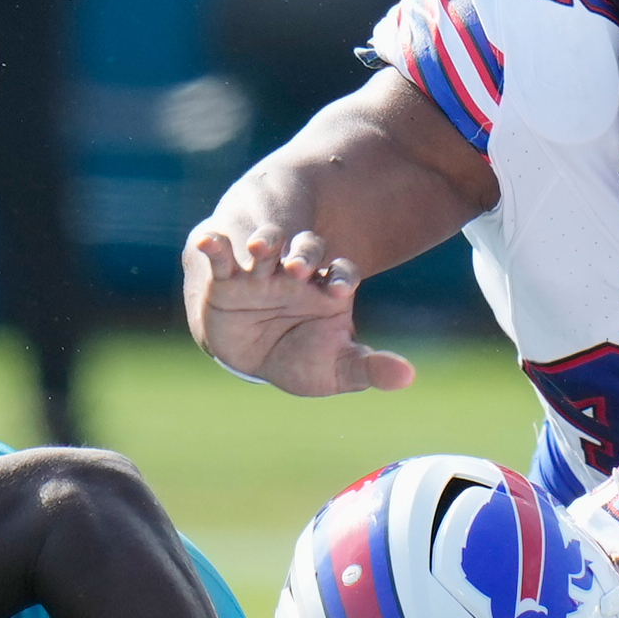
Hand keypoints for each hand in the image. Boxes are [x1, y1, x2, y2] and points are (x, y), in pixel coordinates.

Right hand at [181, 224, 414, 395]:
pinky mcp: (227, 280)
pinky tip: (210, 241)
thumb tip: (408, 377)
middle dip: (306, 253)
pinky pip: (222, 256)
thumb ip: (369, 369)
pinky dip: (216, 245)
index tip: (338, 290)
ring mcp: (262, 273)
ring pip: (269, 244)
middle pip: (308, 249)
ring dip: (267, 240)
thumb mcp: (338, 369)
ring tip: (263, 248)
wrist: (253, 361)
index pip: (342, 273)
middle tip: (300, 267)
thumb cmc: (302, 359)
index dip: (341, 276)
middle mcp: (297, 274)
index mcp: (327, 290)